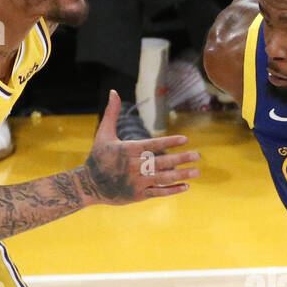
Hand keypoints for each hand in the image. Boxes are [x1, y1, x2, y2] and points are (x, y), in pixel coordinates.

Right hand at [78, 91, 199, 204]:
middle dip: (181, 159)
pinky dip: (172, 190)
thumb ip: (112, 113)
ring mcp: (136, 182)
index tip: (186, 140)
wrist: (88, 185)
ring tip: (196, 171)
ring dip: (182, 175)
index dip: (169, 142)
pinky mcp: (138, 195)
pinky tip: (186, 186)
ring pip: (163, 178)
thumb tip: (113, 91)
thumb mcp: (103, 134)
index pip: (152, 145)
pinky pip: (158, 192)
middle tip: (198, 155)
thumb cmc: (98, 158)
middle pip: (162, 162)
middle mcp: (133, 166)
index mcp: (127, 150)